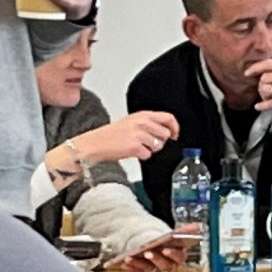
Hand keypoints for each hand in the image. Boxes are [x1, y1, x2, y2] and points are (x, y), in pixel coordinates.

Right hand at [56, 109, 177, 169]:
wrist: (96, 142)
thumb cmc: (112, 134)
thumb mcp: (132, 121)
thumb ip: (149, 122)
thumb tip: (167, 130)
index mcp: (142, 115)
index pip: (168, 118)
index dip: (175, 128)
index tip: (174, 135)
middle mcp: (142, 123)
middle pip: (165, 134)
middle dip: (161, 142)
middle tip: (149, 144)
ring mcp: (138, 134)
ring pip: (158, 145)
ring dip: (151, 149)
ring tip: (139, 147)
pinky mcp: (135, 147)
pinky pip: (148, 155)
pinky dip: (142, 156)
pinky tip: (133, 152)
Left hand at [117, 235, 191, 271]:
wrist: (152, 244)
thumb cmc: (163, 240)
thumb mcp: (172, 234)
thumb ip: (184, 231)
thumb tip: (196, 226)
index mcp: (179, 256)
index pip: (180, 257)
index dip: (173, 254)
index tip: (166, 249)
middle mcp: (169, 267)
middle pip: (166, 267)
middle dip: (157, 260)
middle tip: (148, 252)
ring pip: (150, 271)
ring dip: (140, 264)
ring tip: (131, 256)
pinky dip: (132, 267)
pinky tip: (125, 261)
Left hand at [249, 46, 271, 134]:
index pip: (270, 63)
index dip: (256, 67)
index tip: (248, 72)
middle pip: (265, 77)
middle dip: (261, 85)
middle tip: (265, 92)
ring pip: (265, 89)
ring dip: (262, 96)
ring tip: (267, 99)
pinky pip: (270, 103)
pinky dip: (263, 106)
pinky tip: (260, 107)